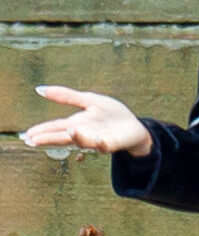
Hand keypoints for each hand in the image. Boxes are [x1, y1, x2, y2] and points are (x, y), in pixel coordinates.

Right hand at [21, 85, 152, 156]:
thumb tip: (40, 89)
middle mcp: (83, 134)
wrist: (133, 126)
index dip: (42, 131)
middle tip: (34, 141)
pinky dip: (99, 143)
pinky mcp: (111, 144)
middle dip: (50, 139)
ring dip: (76, 136)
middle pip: (64, 136)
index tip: (28, 135)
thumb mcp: (88, 100)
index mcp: (77, 123)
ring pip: (83, 141)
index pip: (56, 127)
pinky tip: (96, 138)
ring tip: (68, 129)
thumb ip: (67, 96)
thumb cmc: (110, 114)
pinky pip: (104, 145)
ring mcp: (96, 141)